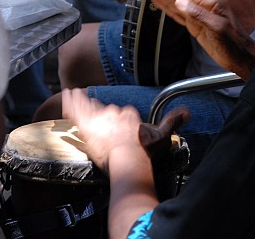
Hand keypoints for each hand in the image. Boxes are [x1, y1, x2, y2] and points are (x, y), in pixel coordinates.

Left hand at [62, 89, 189, 174]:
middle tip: (92, 111)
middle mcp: (114, 112)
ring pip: (88, 106)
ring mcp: (99, 118)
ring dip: (81, 100)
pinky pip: (75, 108)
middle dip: (98, 111)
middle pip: (104, 110)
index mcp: (130, 115)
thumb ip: (174, 121)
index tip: (114, 119)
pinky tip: (66, 95)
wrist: (129, 159)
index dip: (117, 117)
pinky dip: (70, 100)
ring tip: (74, 94)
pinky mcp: (86, 124)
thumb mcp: (163, 136)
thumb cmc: (145, 151)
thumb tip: (188, 112)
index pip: (121, 112)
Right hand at [139, 0, 254, 80]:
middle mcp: (204, 5)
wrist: (241, 58)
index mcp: (210, 2)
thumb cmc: (234, 44)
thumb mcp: (217, 29)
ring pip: (176, 3)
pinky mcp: (196, 24)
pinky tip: (161, 3)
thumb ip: (198, 15)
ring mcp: (199, 15)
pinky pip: (179, 14)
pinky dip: (168, 8)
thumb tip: (180, 2)